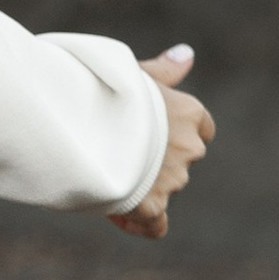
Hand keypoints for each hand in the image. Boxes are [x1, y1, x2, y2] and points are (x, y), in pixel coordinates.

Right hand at [111, 42, 212, 237]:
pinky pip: (155, 225)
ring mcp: (173, 178)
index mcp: (189, 112)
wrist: (76, 118)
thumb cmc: (101, 89)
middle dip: (154, 164)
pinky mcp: (151, 205)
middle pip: (179, 162)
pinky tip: (116, 216)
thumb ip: (164, 71)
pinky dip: (138, 224)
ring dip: (140, 190)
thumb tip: (187, 54)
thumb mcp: (133, 74)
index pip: (202, 130)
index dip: (175, 134)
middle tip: (113, 152)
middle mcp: (189, 146)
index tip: (146, 133)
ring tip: (102, 175)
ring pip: (165, 191)